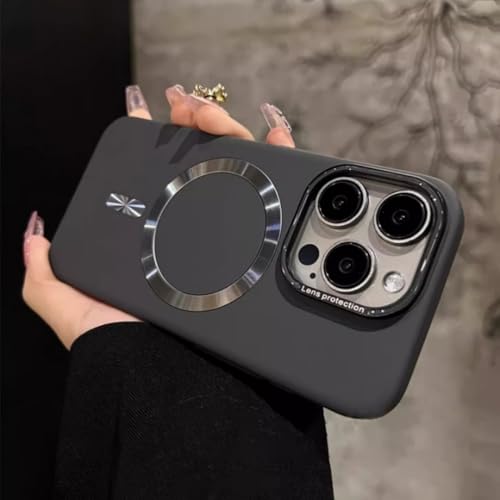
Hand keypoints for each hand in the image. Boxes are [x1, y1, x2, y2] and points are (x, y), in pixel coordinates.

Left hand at [22, 84, 295, 348]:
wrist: (172, 376)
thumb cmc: (124, 346)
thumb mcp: (70, 308)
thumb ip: (43, 275)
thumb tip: (35, 233)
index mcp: (157, 234)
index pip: (157, 173)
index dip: (152, 137)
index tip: (144, 109)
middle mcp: (196, 230)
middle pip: (201, 159)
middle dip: (194, 119)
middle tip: (183, 105)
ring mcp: (232, 233)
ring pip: (239, 164)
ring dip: (227, 125)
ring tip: (207, 111)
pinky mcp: (262, 242)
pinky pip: (277, 189)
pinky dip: (280, 153)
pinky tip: (272, 129)